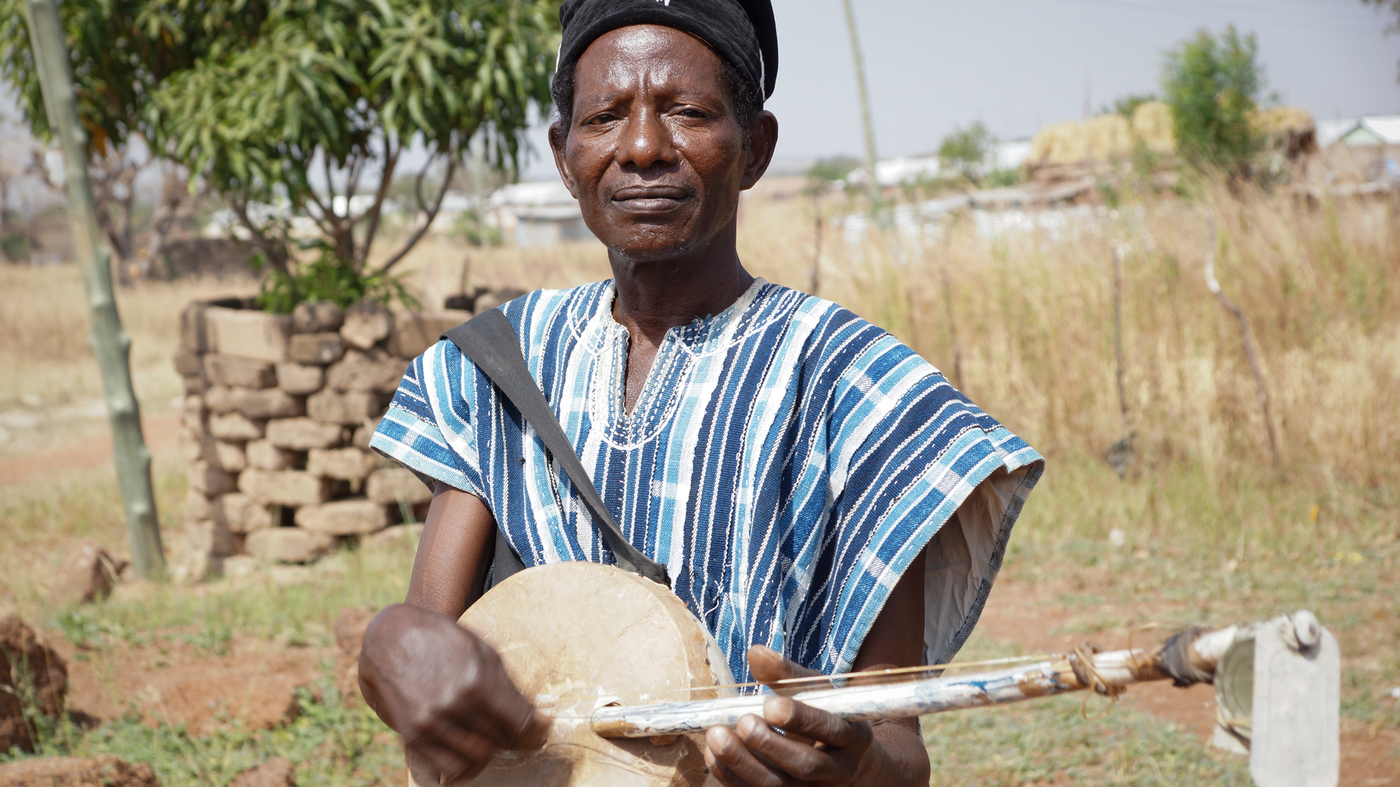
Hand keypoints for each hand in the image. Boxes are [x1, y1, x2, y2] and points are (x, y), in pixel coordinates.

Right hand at [358, 604, 549, 781]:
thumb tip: (539, 717)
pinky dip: (466, 768)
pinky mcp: (414, 735)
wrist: (392, 638)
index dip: (534, 730)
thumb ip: (508, 686)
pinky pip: (450, 767)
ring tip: (489, 738)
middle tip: (509, 729)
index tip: (535, 728)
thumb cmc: (444, 640)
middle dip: (511, 737)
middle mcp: (456, 704)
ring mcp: (433, 722)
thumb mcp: (483, 650)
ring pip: (479, 757)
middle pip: (502, 740)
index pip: (522, 724)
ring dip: (490, 750)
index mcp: (478, 681)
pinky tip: (470, 757)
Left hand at [702, 645, 876, 785]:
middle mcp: (835, 769)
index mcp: (851, 736)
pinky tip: (713, 754)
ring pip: (778, 786)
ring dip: (743, 763)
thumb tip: (755, 652)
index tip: (771, 705)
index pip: (830, 729)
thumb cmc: (827, 716)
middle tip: (744, 722)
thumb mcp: (818, 692)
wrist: (845, 765)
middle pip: (804, 765)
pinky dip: (732, 776)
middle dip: (770, 745)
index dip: (801, 718)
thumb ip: (788, 674)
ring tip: (717, 736)